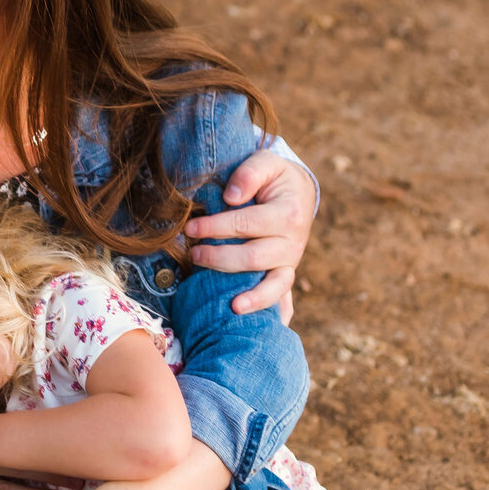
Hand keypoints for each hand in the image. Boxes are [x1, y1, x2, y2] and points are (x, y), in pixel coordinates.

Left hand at [182, 148, 313, 322]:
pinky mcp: (284, 274)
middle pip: (255, 258)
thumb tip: (231, 198)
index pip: (247, 224)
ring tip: (233, 307)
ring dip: (254, 298)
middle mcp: (293, 243)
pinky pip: (284, 298)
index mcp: (289, 214)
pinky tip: (269, 327)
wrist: (298, 193)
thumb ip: (249, 173)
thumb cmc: (274, 177)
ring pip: (275, 285)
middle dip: (221, 258)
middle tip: (195, 254)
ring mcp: (290, 262)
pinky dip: (277, 313)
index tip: (190, 228)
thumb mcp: (266, 162)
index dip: (216, 227)